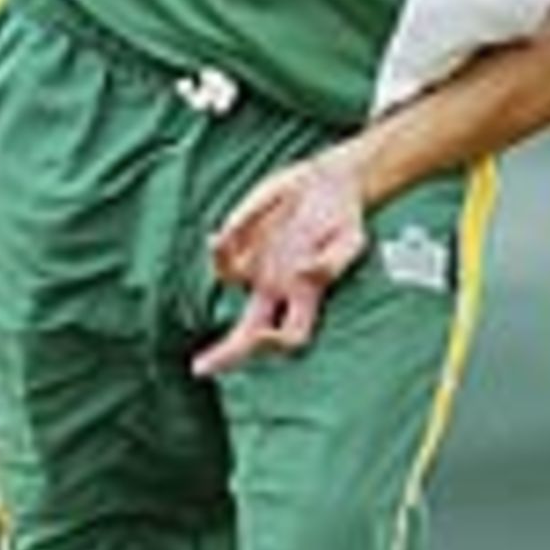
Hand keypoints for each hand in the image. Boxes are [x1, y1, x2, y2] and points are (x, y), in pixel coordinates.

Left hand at [191, 155, 367, 376]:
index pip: (288, 337)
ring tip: (220, 241)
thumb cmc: (342, 218)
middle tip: (200, 368)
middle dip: (225, 354)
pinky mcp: (245, 238)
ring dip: (223, 264)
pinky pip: (225, 251)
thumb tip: (306, 274)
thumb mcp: (349, 239)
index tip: (261, 337)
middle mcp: (277, 287)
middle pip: (247, 335)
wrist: (329, 181)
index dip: (273, 345)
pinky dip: (219, 247)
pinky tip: (217, 236)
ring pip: (231, 279)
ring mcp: (258, 265)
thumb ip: (333, 262)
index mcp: (305, 295)